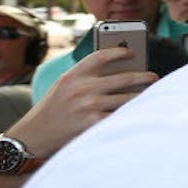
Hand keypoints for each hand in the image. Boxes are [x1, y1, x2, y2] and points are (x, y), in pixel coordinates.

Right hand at [6, 47, 156, 157]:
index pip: (101, 56)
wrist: (33, 136)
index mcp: (73, 75)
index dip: (120, 51)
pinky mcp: (94, 123)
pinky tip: (141, 112)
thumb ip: (85, 77)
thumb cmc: (52, 110)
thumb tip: (120, 70)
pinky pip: (122, 115)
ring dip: (144, 97)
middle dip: (144, 77)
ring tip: (152, 95)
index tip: (132, 52)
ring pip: (128, 98)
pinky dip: (133, 113)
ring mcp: (89, 106)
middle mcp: (82, 88)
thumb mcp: (63, 86)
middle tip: (154, 77)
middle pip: (124, 77)